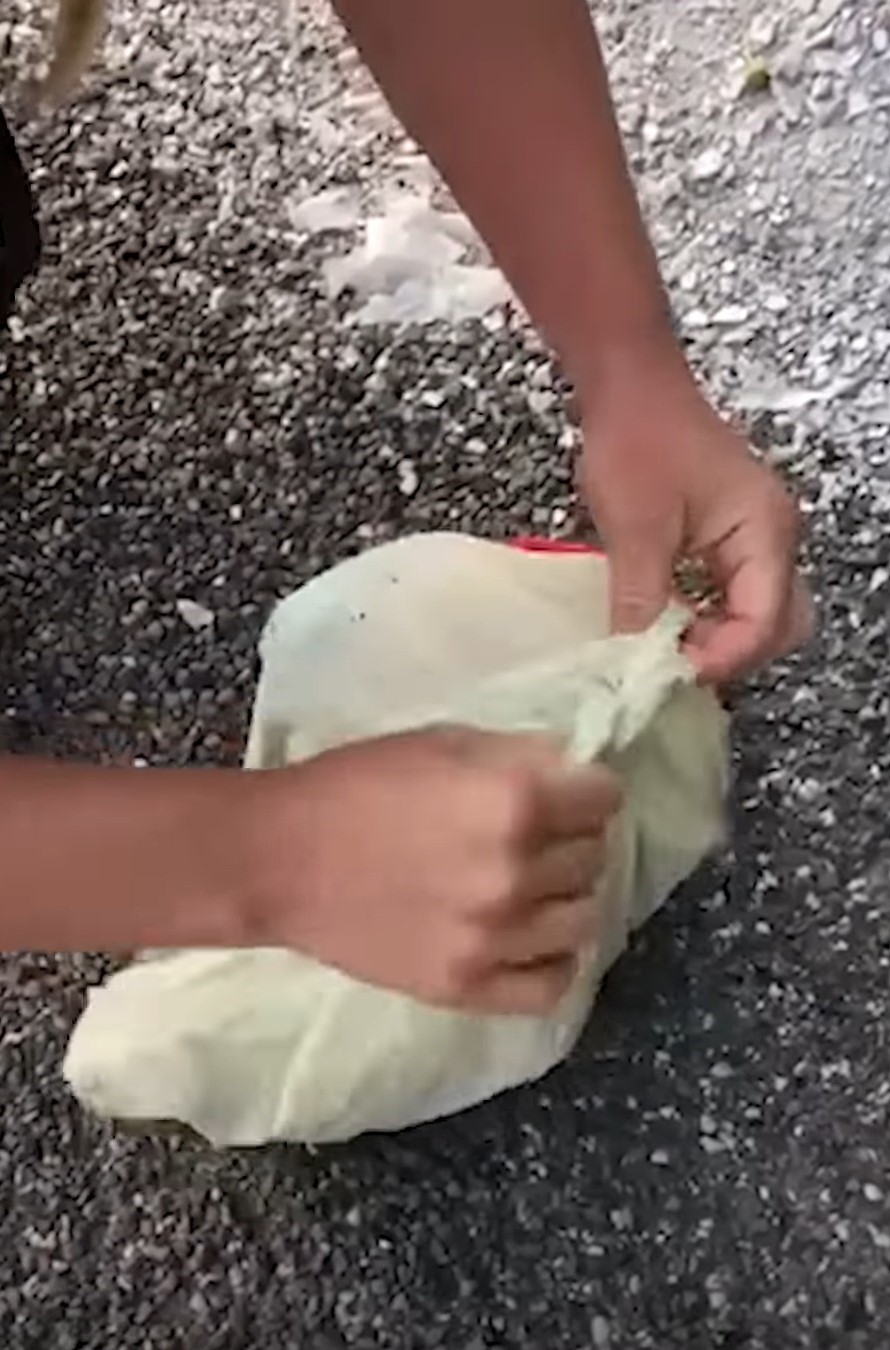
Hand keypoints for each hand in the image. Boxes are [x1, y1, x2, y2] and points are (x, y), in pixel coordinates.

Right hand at [243, 728, 621, 1014]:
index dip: (584, 790)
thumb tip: (573, 769)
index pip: (605, 798)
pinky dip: (553, 960)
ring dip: (563, 897)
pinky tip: (531, 939)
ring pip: (583, 919)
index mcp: (515, 801)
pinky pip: (552, 986)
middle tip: (533, 836)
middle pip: (594, 856)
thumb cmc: (356, 786)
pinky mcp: (467, 988)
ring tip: (530, 887)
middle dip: (570, 839)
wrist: (279, 860)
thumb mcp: (442, 742)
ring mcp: (495, 939)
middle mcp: (517, 873)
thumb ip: (518, 754)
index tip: (563, 793)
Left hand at [579, 345, 813, 683]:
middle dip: (727, 654)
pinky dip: (702, 618)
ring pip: (754, 614)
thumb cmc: (638, 439)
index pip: (764, 622)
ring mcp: (754, 538)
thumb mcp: (636, 528)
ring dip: (713, 639)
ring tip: (661, 650)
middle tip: (670, 666)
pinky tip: (662, 626)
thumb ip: (641, 599)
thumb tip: (632, 661)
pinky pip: (730, 594)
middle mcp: (772, 539)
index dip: (720, 657)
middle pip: (776, 626)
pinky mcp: (728, 538)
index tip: (669, 673)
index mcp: (765, 533)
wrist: (629, 385)